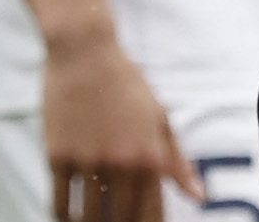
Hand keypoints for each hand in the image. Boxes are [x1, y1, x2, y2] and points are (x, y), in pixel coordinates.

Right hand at [43, 28, 200, 221]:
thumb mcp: (160, 118)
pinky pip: (59, 203)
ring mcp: (88, 161)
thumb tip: (199, 196)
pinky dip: (63, 218)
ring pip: (88, 218)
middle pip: (121, 219)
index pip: (152, 212)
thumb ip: (178, 162)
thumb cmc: (126, 84)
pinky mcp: (58, 157)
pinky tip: (67, 218)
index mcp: (150, 155)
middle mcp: (122, 162)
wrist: (85, 53)